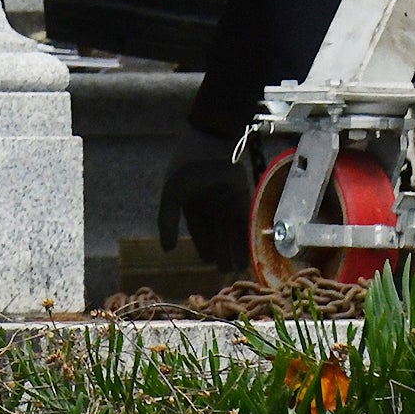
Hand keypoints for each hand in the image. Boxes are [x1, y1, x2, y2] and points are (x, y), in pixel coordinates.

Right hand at [157, 144, 253, 273]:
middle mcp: (211, 204)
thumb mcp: (171, 195)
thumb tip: (167, 250)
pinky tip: (248, 250)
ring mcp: (227, 199)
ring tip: (238, 268)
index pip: (200, 231)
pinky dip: (245, 235)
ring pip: (232, 229)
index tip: (208, 263)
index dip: (205, 247)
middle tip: (227, 272)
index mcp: (192, 203)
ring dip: (235, 248)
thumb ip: (167, 222)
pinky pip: (244, 219)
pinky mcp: (242, 195)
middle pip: (218, 233)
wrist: (209, 140)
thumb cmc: (187, 166)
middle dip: (222, 251)